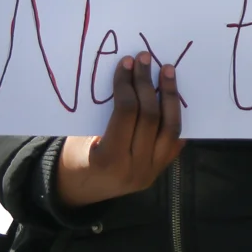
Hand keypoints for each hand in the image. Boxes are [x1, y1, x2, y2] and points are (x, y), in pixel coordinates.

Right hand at [56, 52, 184, 208]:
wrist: (81, 192)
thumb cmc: (75, 159)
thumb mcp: (80, 138)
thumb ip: (104, 114)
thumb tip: (126, 76)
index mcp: (109, 160)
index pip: (126, 113)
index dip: (127, 84)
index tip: (126, 63)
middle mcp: (136, 168)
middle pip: (150, 117)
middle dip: (147, 83)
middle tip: (144, 59)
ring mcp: (152, 170)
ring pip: (171, 128)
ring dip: (170, 96)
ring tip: (167, 70)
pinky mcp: (161, 169)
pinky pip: (175, 139)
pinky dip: (175, 116)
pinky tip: (174, 95)